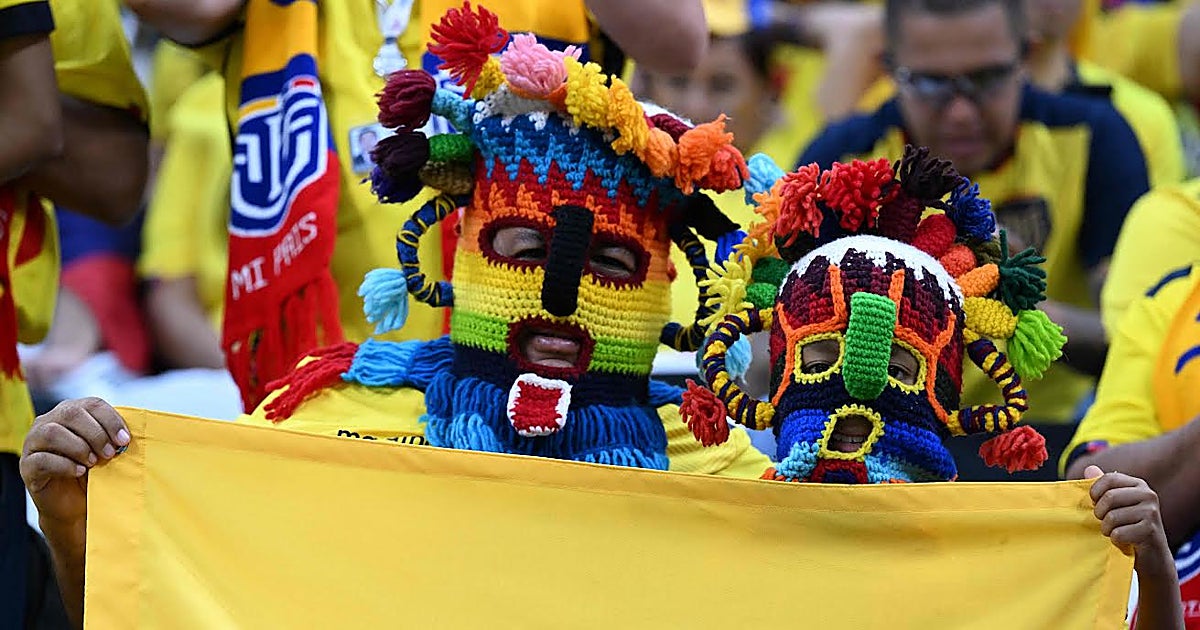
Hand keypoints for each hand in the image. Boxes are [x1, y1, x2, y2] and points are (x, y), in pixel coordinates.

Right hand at [20, 398, 128, 527]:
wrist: (76, 505)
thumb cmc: (94, 473)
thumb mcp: (107, 450)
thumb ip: (114, 437)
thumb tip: (129, 435)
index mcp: (71, 412)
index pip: (92, 404)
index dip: (111, 420)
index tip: (125, 440)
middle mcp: (48, 422)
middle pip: (71, 413)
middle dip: (96, 433)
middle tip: (110, 453)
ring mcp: (33, 443)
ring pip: (52, 433)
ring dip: (79, 447)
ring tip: (94, 463)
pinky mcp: (27, 466)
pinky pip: (42, 459)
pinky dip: (65, 465)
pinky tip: (80, 472)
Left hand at [1086, 465, 1173, 575]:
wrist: (1152, 555)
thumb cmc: (1128, 526)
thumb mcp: (1115, 505)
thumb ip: (1103, 487)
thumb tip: (1089, 468)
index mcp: (1138, 485)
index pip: (1108, 479)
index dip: (1095, 492)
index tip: (1095, 503)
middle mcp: (1148, 495)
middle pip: (1109, 497)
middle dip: (1099, 513)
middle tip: (1104, 521)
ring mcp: (1151, 512)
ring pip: (1112, 517)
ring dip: (1107, 529)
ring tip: (1115, 532)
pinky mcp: (1150, 531)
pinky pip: (1118, 534)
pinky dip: (1115, 540)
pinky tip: (1125, 541)